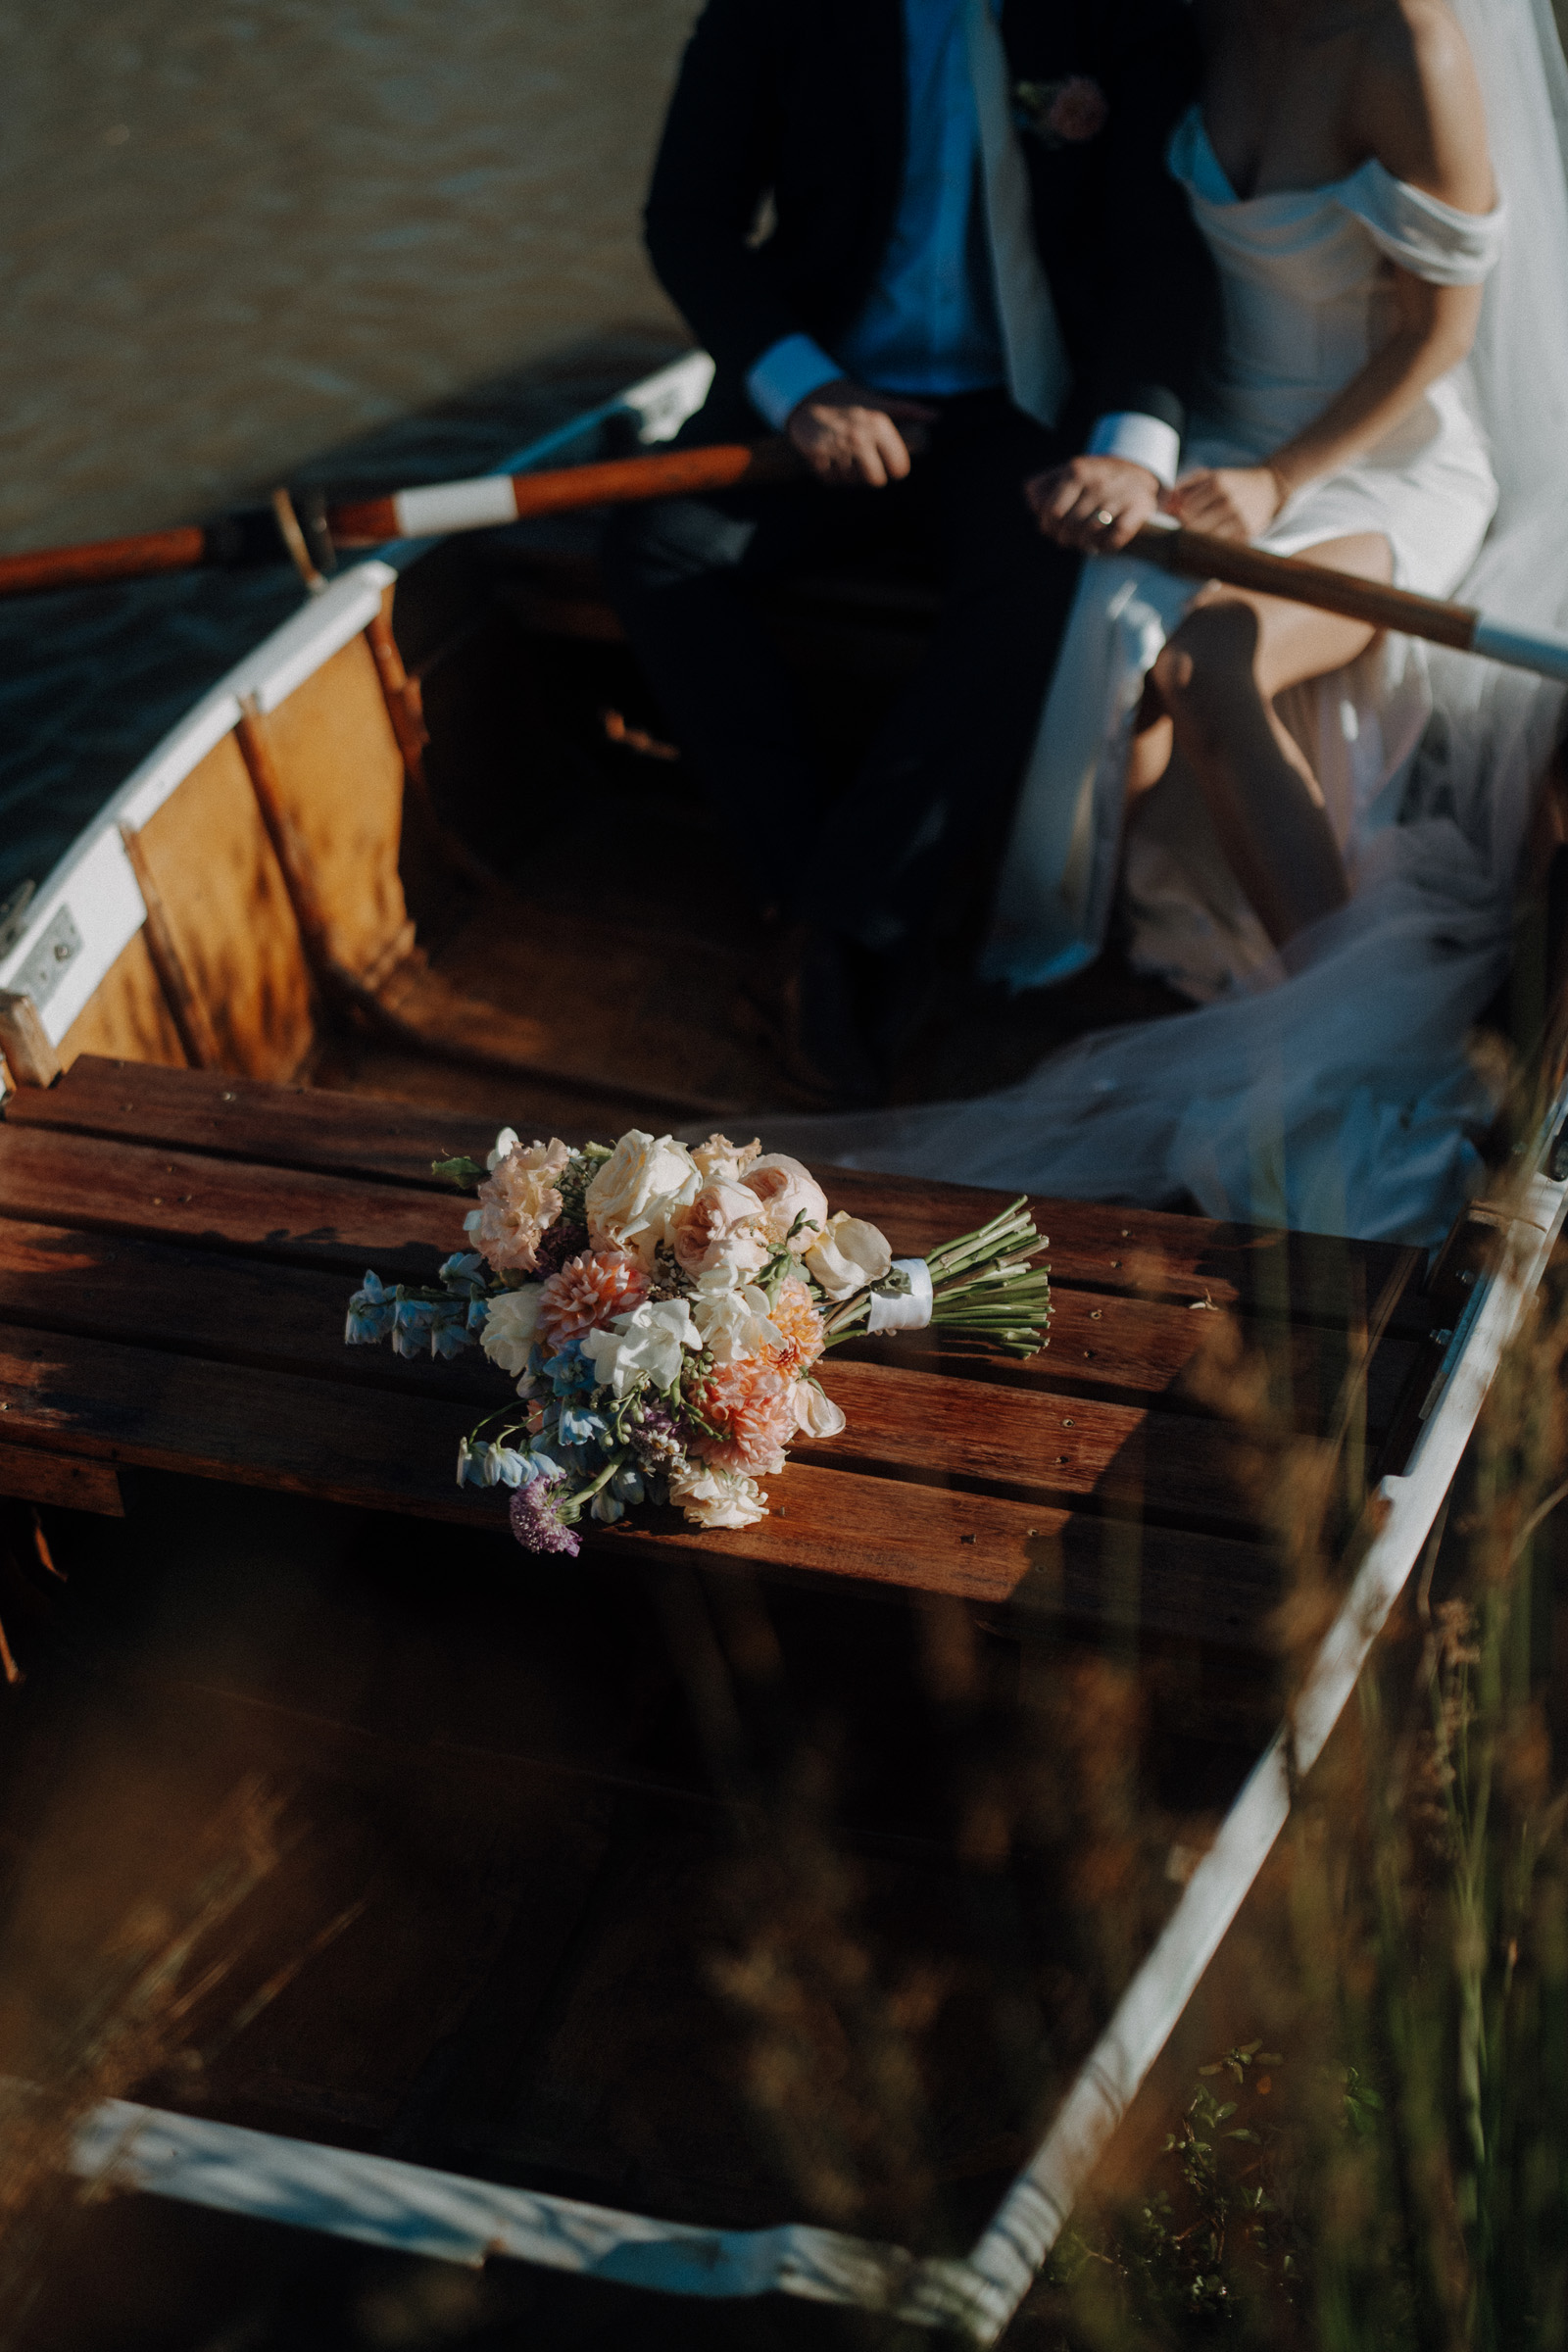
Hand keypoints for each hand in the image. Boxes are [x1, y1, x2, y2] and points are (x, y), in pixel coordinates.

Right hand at [786, 379, 937, 487]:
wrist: (808, 395)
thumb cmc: (849, 401)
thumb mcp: (879, 402)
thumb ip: (908, 410)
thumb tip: (936, 416)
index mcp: (878, 424)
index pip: (899, 467)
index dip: (897, 469)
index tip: (891, 466)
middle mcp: (859, 437)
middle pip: (876, 481)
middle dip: (874, 476)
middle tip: (868, 464)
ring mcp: (837, 447)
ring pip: (853, 482)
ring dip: (852, 475)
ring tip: (848, 458)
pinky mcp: (817, 456)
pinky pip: (832, 481)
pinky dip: (833, 475)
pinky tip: (833, 460)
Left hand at [1025, 455, 1161, 551]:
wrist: (1137, 471)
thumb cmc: (1092, 478)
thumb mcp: (1066, 473)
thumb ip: (1042, 486)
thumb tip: (1034, 505)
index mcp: (1076, 471)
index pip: (1053, 511)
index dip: (1048, 527)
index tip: (1051, 530)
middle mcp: (1097, 482)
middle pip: (1070, 525)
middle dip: (1064, 538)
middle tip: (1066, 539)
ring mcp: (1119, 495)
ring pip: (1091, 532)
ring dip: (1083, 543)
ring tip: (1082, 542)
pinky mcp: (1138, 508)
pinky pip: (1116, 536)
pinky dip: (1106, 545)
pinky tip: (1102, 543)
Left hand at [1163, 465, 1285, 542]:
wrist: (1269, 487)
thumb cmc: (1232, 482)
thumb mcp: (1209, 475)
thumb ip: (1184, 487)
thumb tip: (1165, 507)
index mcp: (1217, 483)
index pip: (1185, 510)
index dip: (1179, 516)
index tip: (1181, 516)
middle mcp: (1228, 501)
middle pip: (1193, 527)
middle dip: (1187, 529)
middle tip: (1189, 527)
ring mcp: (1239, 518)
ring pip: (1206, 540)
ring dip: (1200, 540)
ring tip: (1202, 532)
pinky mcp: (1248, 533)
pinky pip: (1222, 546)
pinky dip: (1215, 544)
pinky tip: (1217, 536)